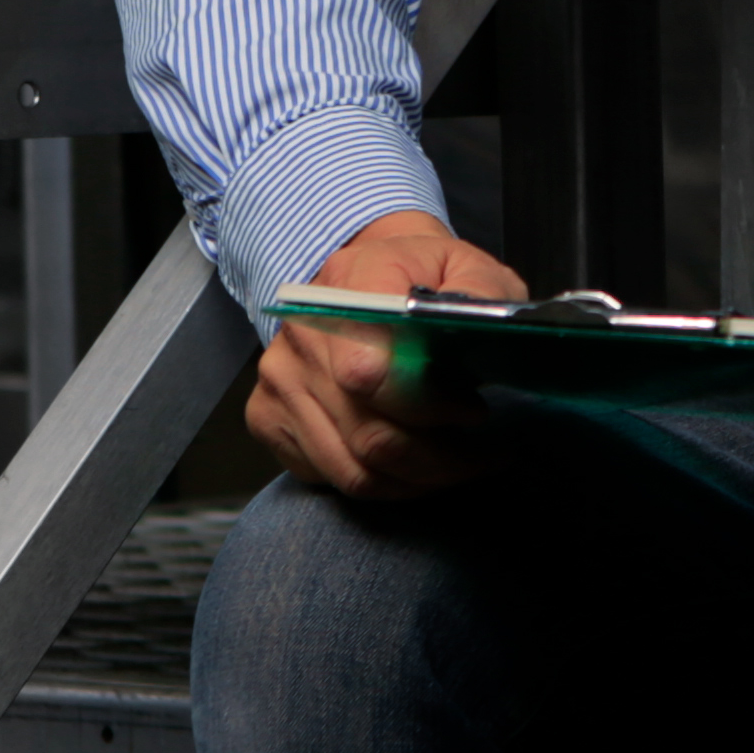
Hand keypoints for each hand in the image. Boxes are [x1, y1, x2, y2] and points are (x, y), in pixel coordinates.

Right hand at [249, 211, 530, 499]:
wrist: (367, 277)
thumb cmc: (425, 280)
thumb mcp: (471, 268)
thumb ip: (485, 295)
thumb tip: (485, 326)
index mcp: (351, 283)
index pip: (369, 371)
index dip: (428, 405)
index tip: (472, 410)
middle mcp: (303, 331)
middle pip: (368, 434)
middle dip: (438, 459)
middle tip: (484, 454)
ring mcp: (280, 377)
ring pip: (353, 470)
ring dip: (416, 481)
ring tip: (457, 465)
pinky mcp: (268, 416)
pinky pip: (331, 477)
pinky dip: (383, 484)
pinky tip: (415, 464)